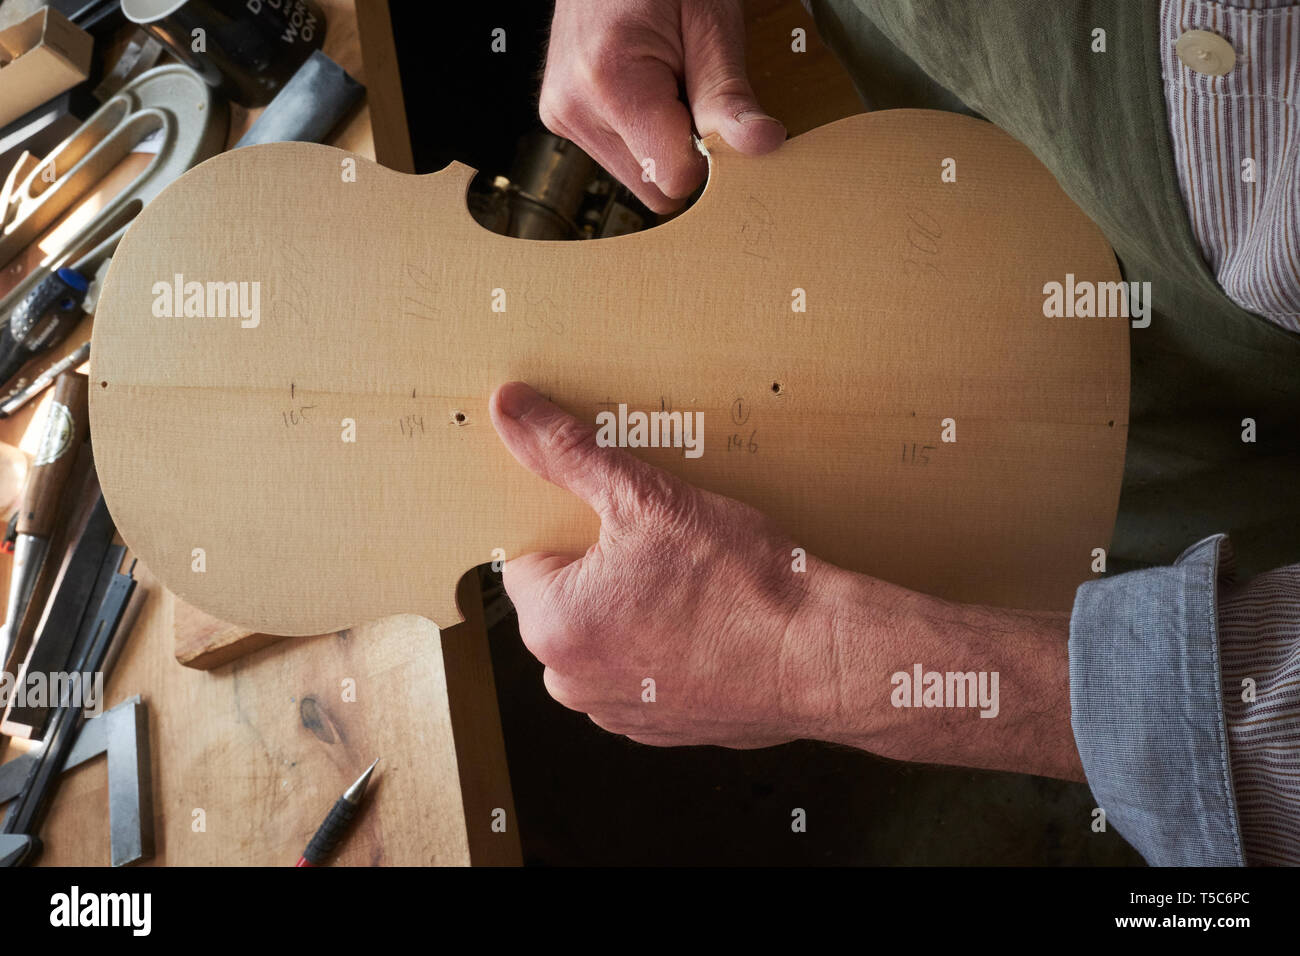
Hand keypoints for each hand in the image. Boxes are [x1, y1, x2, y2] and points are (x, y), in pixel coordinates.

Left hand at [489, 382, 1083, 779]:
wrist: (820, 660)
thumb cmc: (740, 584)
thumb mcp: (648, 497)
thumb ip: (568, 452)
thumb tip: (511, 408)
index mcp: (553, 626)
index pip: (530, 560)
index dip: (578, 531)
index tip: (626, 524)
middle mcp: (572, 682)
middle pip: (567, 602)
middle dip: (606, 573)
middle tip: (668, 550)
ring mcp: (618, 714)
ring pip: (607, 639)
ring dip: (636, 613)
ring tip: (694, 588)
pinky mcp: (661, 730)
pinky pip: (645, 676)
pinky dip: (667, 652)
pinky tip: (710, 628)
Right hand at [540, 0, 786, 213]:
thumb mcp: (710, 23)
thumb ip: (729, 94)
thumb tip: (761, 144)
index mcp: (608, 83)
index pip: (674, 179)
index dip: (710, 160)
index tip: (720, 119)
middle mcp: (573, 106)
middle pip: (654, 189)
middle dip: (686, 155)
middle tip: (694, 93)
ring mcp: (561, 114)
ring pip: (638, 179)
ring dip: (664, 147)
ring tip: (668, 84)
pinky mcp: (562, 116)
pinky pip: (620, 157)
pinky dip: (644, 136)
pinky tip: (649, 90)